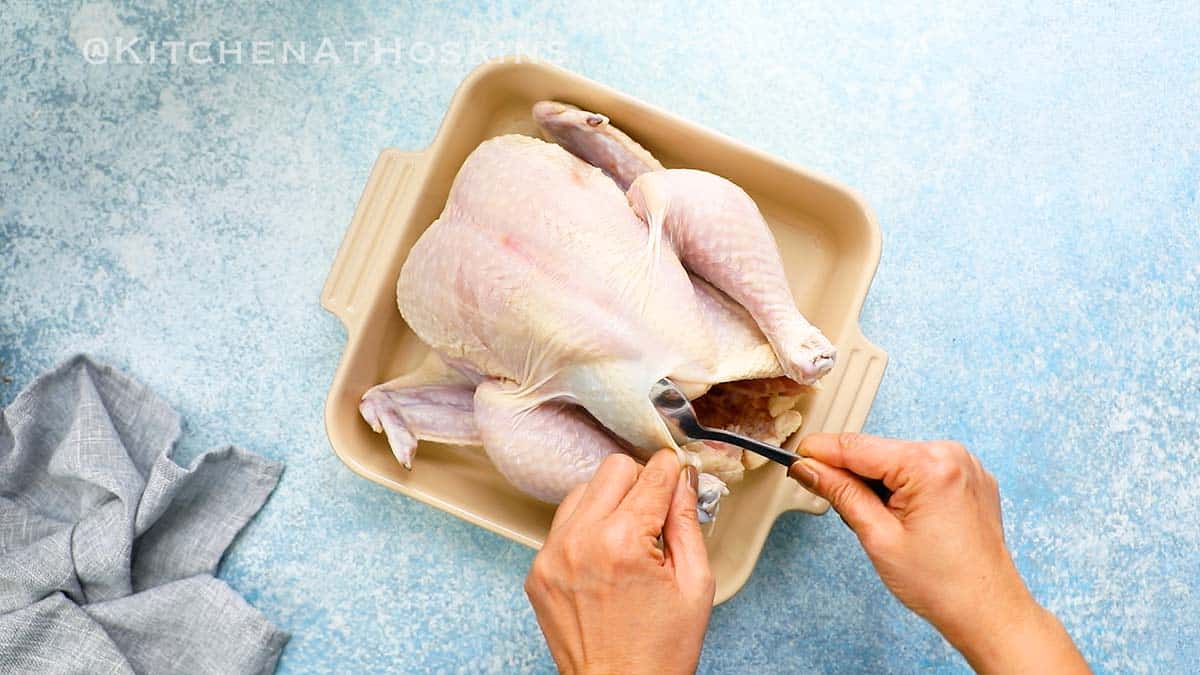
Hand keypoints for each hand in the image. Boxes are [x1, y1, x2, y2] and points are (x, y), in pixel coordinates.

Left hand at [525, 450, 713, 674]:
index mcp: (624, 542)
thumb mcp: (695, 584)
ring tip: (628, 538)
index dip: (672, 471)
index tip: (678, 476)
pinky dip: (586, 529)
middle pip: (613, 469)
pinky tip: (605, 558)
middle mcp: (581, 541)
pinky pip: (563, 524)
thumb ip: (687, 523)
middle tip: (655, 513)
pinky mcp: (538, 571)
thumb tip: (684, 482)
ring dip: (609, 502)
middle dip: (640, 482)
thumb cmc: (660, 651)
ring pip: (583, 490)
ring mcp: (552, 555)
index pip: (652, 474)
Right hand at [791, 434, 1087, 673]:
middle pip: (878, 450)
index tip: (796, 459)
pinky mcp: (970, 478)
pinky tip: (904, 517)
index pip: (857, 446)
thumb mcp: (877, 537)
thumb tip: (810, 468)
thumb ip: (840, 493)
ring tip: (880, 522)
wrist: (988, 611)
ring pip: (898, 458)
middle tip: (833, 503)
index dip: (820, 452)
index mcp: (929, 466)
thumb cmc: (943, 584)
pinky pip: (922, 468)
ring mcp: (966, 465)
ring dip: (878, 481)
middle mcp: (952, 455)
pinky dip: (903, 484)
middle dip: (851, 472)